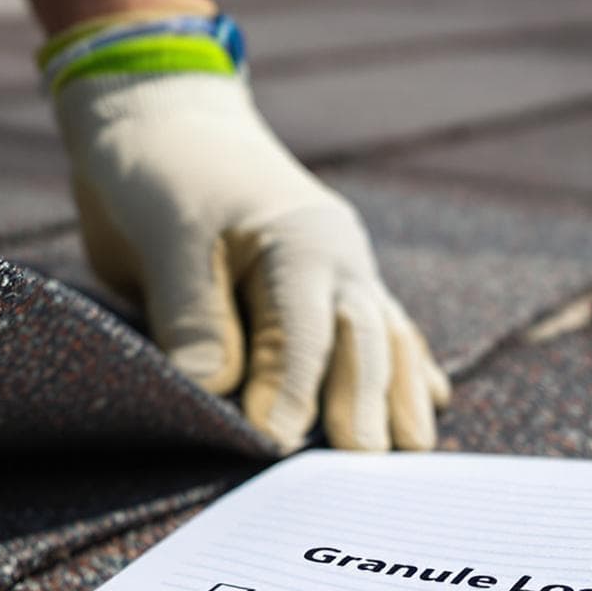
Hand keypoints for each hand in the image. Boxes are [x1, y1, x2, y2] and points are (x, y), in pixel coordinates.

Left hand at [55, 68, 448, 452]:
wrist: (163, 116)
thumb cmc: (161, 172)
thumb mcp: (165, 236)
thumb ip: (191, 314)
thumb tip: (214, 390)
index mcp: (300, 242)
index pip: (303, 334)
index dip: (290, 392)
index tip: (273, 446)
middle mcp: (335, 257)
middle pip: (360, 345)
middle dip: (364, 408)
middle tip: (363, 474)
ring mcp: (338, 269)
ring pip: (382, 340)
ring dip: (397, 395)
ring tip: (411, 452)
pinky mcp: (322, 285)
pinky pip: (377, 330)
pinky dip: (404, 367)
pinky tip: (430, 400)